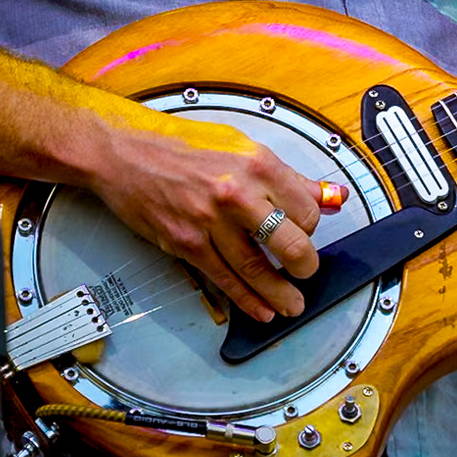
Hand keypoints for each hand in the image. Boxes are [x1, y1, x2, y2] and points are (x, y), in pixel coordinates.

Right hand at [92, 111, 328, 323]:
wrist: (125, 155)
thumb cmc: (183, 145)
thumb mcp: (244, 147)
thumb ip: (289, 177)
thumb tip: (331, 195)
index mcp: (258, 164)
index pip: (306, 207)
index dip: (312, 225)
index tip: (308, 231)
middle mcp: (237, 194)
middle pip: (289, 241)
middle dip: (305, 265)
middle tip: (308, 273)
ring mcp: (209, 223)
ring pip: (257, 269)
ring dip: (280, 294)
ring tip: (293, 305)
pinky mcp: (186, 244)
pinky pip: (224, 279)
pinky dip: (246, 300)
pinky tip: (261, 310)